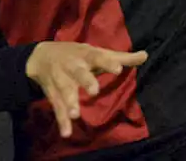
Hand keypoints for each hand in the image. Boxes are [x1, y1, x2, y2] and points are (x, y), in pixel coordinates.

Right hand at [25, 42, 147, 138]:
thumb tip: (145, 55)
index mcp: (86, 55)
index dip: (107, 62)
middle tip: (94, 91)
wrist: (40, 56)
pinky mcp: (53, 94)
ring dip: (69, 102)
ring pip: (65, 90)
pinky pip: (57, 107)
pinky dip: (61, 120)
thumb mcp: (97, 52)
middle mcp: (72, 66)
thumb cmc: (77, 54)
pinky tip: (66, 132)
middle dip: (85, 80)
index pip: (98, 57)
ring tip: (75, 114)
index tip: (118, 69)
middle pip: (78, 72)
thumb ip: (120, 57)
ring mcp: (61, 80)